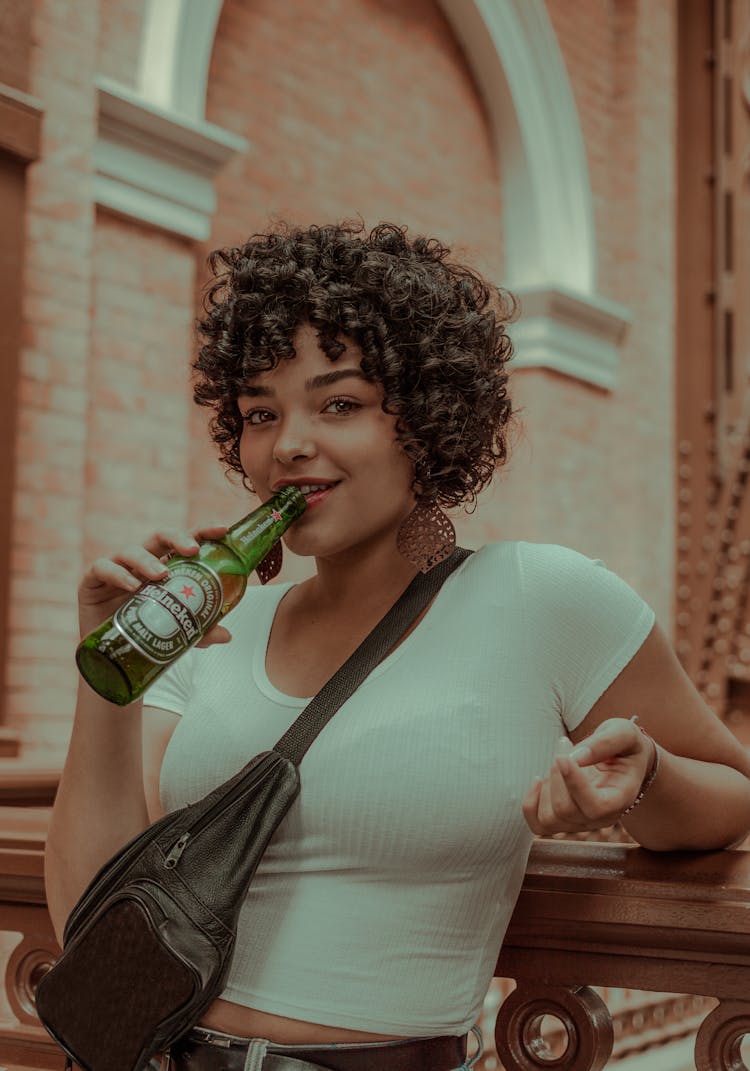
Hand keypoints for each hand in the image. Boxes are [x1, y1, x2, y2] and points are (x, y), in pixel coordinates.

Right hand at [78, 525, 231, 646]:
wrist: (111, 657)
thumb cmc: (144, 634)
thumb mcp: (177, 632)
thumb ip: (200, 632)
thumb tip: (227, 636)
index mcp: (164, 567)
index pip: (184, 542)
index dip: (202, 532)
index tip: (222, 530)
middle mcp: (141, 563)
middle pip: (159, 537)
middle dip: (177, 538)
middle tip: (192, 550)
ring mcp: (116, 569)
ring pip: (130, 551)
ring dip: (147, 560)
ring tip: (161, 575)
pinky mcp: (92, 582)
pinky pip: (102, 568)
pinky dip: (118, 574)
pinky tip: (132, 586)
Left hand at [522, 717, 655, 835]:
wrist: (623, 759)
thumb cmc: (624, 744)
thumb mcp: (623, 733)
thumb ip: (604, 743)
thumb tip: (575, 758)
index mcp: (621, 798)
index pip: (595, 806)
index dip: (574, 783)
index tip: (562, 756)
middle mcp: (602, 818)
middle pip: (566, 810)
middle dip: (556, 774)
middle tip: (564, 745)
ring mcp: (582, 823)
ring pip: (549, 819)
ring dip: (545, 786)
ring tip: (558, 762)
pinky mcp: (564, 821)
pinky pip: (538, 825)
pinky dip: (530, 803)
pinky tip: (539, 780)